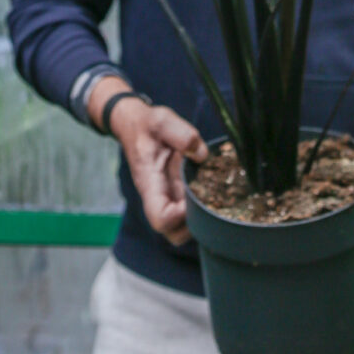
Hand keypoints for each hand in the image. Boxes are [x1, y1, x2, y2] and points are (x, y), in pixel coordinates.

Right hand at [108, 97, 208, 246]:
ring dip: (201, 218)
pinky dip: (204, 207)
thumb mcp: (162, 120)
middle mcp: (158, 197)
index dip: (180, 217)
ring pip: (183, 228)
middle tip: (211, 198)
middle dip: (195, 224)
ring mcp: (168, 198)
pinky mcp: (178, 194)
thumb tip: (202, 155)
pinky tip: (216, 187)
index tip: (195, 196)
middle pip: (174, 233)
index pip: (160, 218)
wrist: (137, 126)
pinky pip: (190, 213)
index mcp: (150, 183)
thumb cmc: (147, 126)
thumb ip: (182, 134)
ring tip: (215, 193)